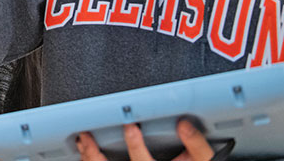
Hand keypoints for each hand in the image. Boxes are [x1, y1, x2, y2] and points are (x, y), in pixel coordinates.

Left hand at [77, 120, 214, 160]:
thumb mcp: (201, 159)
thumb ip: (195, 143)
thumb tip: (184, 125)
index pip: (141, 160)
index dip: (134, 143)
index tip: (129, 126)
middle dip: (94, 155)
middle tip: (86, 137)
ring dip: (89, 158)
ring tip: (83, 144)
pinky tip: (88, 155)